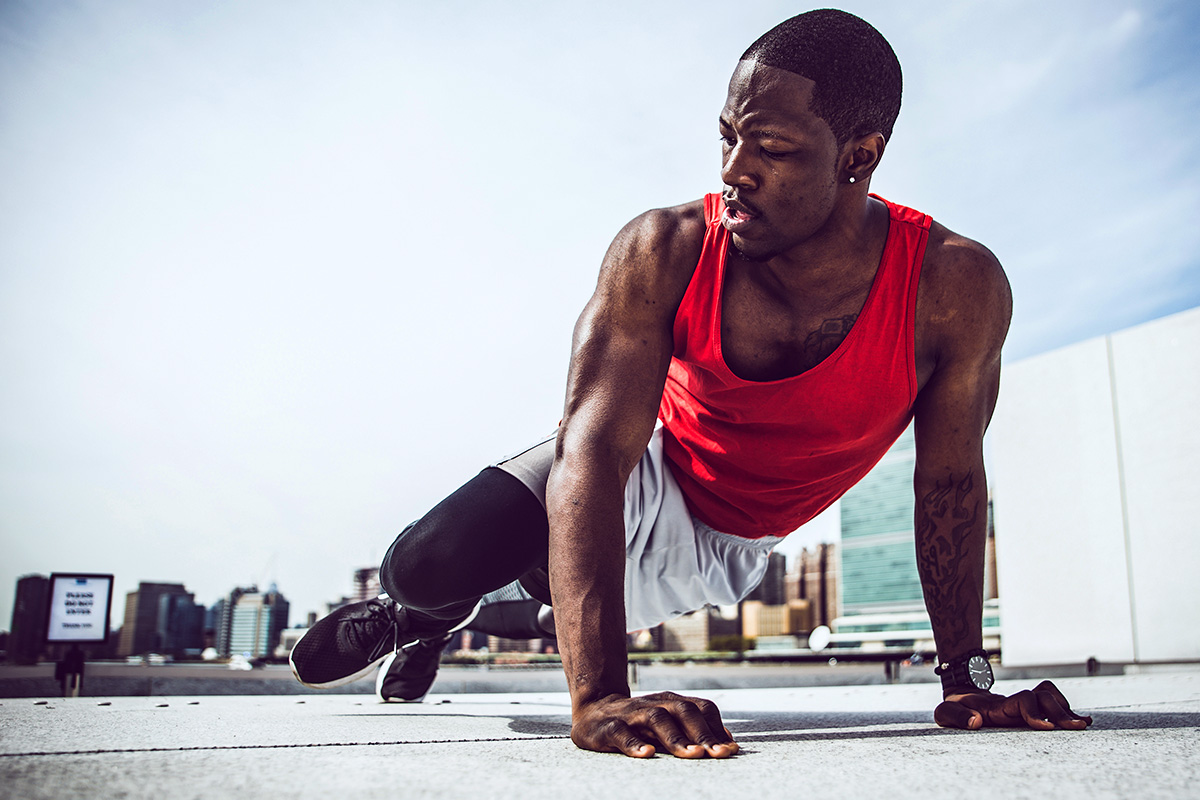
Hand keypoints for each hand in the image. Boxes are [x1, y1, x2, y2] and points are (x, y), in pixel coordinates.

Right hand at [571, 691, 739, 758]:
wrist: (593, 711)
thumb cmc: (639, 724)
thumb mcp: (668, 724)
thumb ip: (694, 732)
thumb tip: (729, 744)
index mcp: (672, 702)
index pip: (701, 708)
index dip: (717, 727)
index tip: (731, 749)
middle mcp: (654, 704)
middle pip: (683, 711)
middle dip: (702, 733)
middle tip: (718, 754)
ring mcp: (631, 714)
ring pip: (656, 719)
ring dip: (676, 738)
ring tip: (691, 756)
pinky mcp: (609, 727)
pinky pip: (622, 733)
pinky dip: (634, 743)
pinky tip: (646, 755)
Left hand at [935, 680, 1092, 730]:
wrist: (962, 695)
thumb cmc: (954, 707)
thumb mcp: (946, 712)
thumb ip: (956, 716)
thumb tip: (976, 722)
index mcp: (998, 706)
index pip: (1022, 701)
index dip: (1034, 712)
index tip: (1046, 728)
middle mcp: (1015, 703)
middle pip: (1043, 698)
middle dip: (1061, 712)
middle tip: (1078, 727)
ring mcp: (1023, 705)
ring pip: (1050, 698)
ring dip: (1066, 709)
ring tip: (1082, 724)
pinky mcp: (1029, 710)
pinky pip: (1051, 703)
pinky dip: (1065, 709)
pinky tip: (1078, 721)